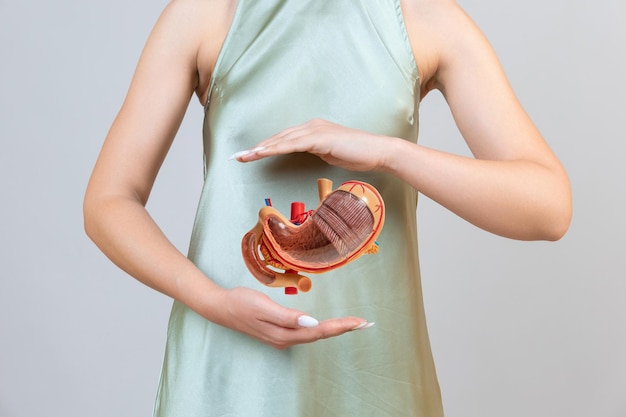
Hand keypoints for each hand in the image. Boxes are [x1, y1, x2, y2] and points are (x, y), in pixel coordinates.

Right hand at [212, 286, 371, 349]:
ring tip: (354, 324)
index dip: (340, 326)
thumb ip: (287, 316)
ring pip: (314, 335)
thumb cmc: (241, 302)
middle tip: (365, 324)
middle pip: (320, 335)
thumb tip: (311, 323)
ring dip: (335, 329)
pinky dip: (322, 328)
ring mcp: (282, 337)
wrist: (220, 308)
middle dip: (344, 329)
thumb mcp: (262, 306)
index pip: (318, 331)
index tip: (359, 322)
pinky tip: (329, 325)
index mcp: (284, 333)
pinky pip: (306, 332)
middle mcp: (285, 339)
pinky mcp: (279, 332)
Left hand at [233, 119, 395, 171]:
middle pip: (278, 137)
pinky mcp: (320, 138)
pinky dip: (275, 148)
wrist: (378, 151)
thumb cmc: (358, 155)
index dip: (265, 147)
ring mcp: (315, 130)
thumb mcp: (331, 154)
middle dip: (256, 148)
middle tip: (237, 157)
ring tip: (244, 157)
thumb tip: (306, 154)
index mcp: (313, 130)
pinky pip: (292, 144)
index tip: (248, 156)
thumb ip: (317, 152)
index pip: (284, 139)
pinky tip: (262, 153)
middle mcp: (311, 126)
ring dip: (261, 148)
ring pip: (282, 140)